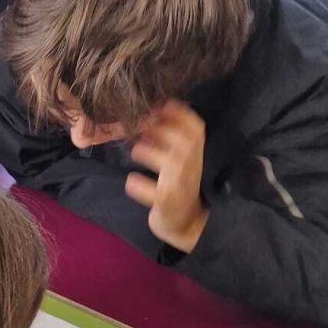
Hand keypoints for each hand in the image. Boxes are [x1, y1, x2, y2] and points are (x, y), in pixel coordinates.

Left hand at [124, 101, 209, 253]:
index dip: (179, 113)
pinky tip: (131, 181)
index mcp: (194, 152)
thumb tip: (147, 111)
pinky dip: (139, 185)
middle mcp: (191, 167)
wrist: (183, 220)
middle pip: (186, 142)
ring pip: (171, 164)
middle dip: (161, 130)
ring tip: (135, 152)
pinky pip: (154, 192)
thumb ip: (166, 136)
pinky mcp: (166, 202)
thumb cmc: (176, 182)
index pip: (197, 127)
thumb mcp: (177, 157)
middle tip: (139, 127)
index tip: (159, 106)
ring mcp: (180, 185)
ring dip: (150, 152)